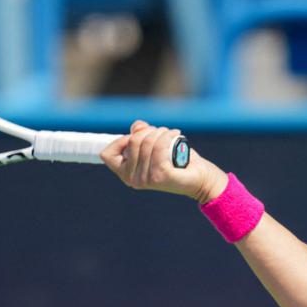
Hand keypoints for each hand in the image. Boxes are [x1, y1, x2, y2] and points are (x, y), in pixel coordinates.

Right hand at [100, 120, 228, 202]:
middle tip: (162, 133)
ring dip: (160, 132)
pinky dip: (168, 136)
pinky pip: (159, 147)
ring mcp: (146, 179)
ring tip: (170, 134)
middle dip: (148, 131)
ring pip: (146, 142)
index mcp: (126, 174)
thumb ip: (141, 134)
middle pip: (132, 142)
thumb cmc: (176, 160)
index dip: (121, 140)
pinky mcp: (160, 176)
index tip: (136, 137)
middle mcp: (132, 180)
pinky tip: (176, 134)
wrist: (200, 177)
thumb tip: (137, 127)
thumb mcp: (154, 144)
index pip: (107, 153)